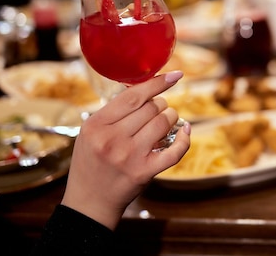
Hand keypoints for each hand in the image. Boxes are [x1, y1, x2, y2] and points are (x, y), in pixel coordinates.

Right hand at [61, 71, 190, 229]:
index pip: (133, 96)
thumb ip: (112, 112)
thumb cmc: (91, 163)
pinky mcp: (145, 172)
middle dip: (161, 105)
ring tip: (166, 121)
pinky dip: (184, 139)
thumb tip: (142, 88)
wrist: (90, 201)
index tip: (174, 75)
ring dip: (171, 118)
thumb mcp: (90, 133)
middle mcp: (112, 139)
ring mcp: (129, 156)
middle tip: (159, 109)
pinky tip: (185, 132)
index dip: (157, 83)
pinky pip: (174, 150)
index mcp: (97, 125)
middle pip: (151, 108)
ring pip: (163, 123)